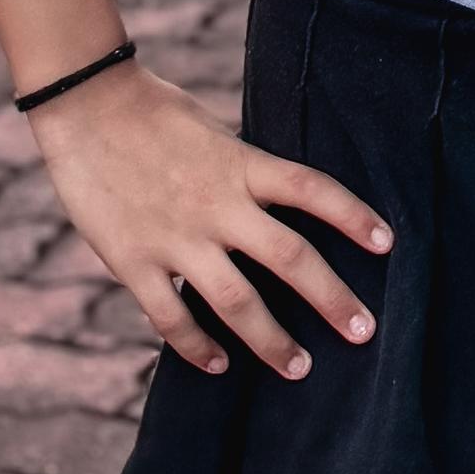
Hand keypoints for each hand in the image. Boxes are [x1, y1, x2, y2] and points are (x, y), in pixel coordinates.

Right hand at [33, 64, 388, 377]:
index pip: (313, 190)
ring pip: (236, 301)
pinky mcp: (132, 260)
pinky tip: (218, 365)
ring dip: (271, 341)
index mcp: (242, 165)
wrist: (86, 105)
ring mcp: (175, 236)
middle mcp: (217, 204)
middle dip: (331, 299)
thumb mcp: (215, 135)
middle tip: (365, 332)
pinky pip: (171, 315)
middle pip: (289, 257)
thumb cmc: (155, 114)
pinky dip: (196, 346)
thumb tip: (282, 204)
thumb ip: (245, 172)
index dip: (353, 216)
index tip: (388, 244)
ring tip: (300, 368)